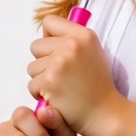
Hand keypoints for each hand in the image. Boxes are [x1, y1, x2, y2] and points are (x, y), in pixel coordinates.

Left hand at [30, 15, 125, 135]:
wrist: (104, 112)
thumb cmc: (97, 84)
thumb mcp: (93, 52)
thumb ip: (73, 39)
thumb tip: (47, 34)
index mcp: (83, 35)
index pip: (49, 22)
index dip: (48, 37)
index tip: (54, 50)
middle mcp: (71, 44)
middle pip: (36, 46)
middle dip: (42, 61)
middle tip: (59, 75)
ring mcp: (59, 62)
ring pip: (32, 67)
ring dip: (41, 79)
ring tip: (60, 87)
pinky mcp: (49, 82)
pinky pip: (32, 85)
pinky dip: (40, 94)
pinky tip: (56, 98)